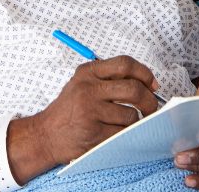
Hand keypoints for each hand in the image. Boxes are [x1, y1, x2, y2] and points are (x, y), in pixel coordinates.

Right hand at [33, 56, 160, 164]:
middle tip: (151, 108)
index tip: (152, 84)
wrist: (45, 135)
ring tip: (128, 123)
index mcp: (88, 72)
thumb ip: (109, 79)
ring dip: (136, 122)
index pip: (125, 64)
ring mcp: (90, 112)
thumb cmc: (68, 110)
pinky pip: (123, 133)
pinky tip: (119, 133)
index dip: (144, 73)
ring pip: (131, 115)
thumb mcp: (82, 83)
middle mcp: (88, 89)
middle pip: (133, 89)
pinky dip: (127, 135)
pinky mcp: (93, 133)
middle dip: (149, 101)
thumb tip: (146, 83)